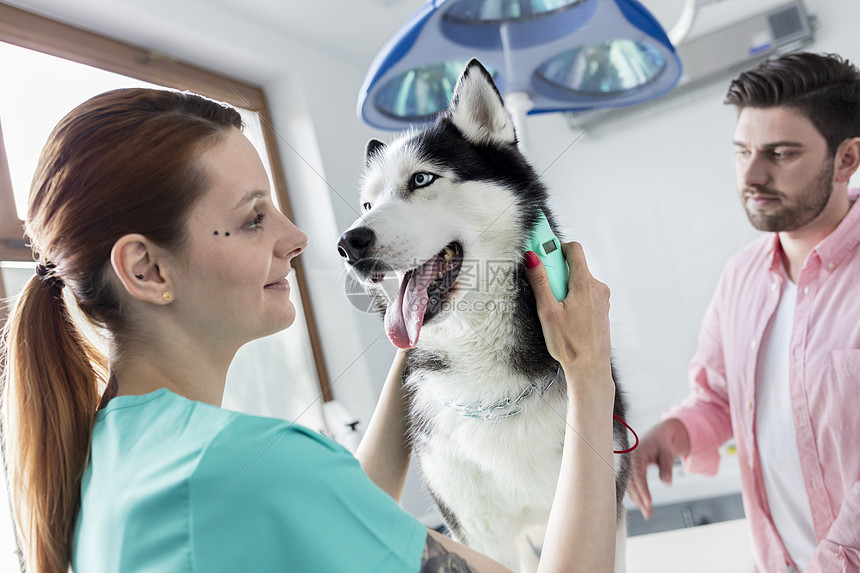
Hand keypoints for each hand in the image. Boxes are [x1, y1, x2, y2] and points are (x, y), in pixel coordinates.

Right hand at [524, 242, 612, 400]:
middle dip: (555, 272)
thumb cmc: (570, 344)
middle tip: (544, 291)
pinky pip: (584, 293)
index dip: (555, 247)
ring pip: (578, 280)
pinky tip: (565, 316)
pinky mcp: (601, 309)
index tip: (539, 249)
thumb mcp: (548, 311)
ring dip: (563, 287)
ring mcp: (602, 298)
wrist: (590, 369)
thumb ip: (540, 281)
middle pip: (573, 265)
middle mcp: (598, 287)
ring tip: (554, 310)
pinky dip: (572, 296)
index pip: (573, 249)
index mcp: (585, 284)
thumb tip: (532, 257)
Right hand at [627, 418, 689, 518]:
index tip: (649, 504)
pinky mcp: (627, 469)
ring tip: (647, 513)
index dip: (643, 491)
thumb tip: (666, 482)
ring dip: (637, 500)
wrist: (656, 436)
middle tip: (648, 514)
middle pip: (631, 483)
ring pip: (628, 486)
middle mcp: (628, 460)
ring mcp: (625, 464)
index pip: (638, 476)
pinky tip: (641, 504)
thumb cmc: (662, 445)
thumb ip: (667, 467)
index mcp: (637, 454)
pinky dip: (635, 494)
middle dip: (639, 499)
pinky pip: (629, 484)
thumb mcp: (668, 454)